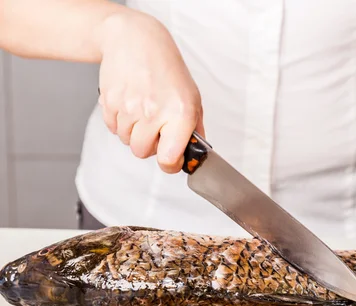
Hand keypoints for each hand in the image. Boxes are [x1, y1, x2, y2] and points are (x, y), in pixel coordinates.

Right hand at [97, 11, 202, 172]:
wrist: (136, 40)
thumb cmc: (167, 70)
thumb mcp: (192, 98)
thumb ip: (195, 130)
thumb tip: (195, 156)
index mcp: (180, 113)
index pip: (168, 159)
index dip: (170, 164)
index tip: (171, 159)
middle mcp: (153, 112)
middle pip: (142, 152)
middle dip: (149, 144)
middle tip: (156, 127)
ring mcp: (129, 107)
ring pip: (126, 141)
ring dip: (134, 132)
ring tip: (143, 109)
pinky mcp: (109, 102)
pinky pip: (112, 128)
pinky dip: (120, 122)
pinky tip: (129, 104)